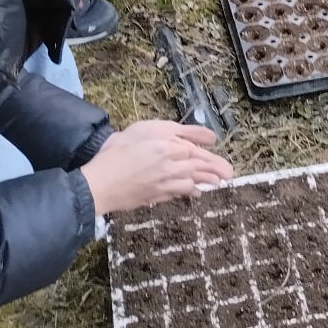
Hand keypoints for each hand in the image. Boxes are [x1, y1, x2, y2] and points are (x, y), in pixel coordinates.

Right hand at [79, 120, 232, 215]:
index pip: (195, 152)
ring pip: (189, 183)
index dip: (209, 157)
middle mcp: (169, 167)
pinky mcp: (154, 197)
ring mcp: (163, 184)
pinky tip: (193, 193)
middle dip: (214, 171)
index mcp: (167, 147)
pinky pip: (176, 194)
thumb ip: (175, 132)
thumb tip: (204, 137)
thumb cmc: (115, 153)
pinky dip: (187, 193)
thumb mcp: (144, 130)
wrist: (98, 184)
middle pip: (197, 169)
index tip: (219, 158)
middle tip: (229, 174)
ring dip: (204, 183)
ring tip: (217, 183)